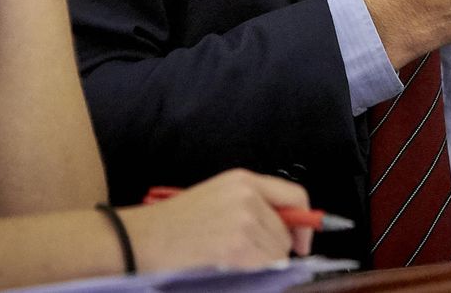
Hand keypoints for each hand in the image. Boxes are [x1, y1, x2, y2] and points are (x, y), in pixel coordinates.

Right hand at [119, 169, 311, 270]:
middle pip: (288, 229)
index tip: (301, 240)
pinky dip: (254, 270)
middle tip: (253, 255)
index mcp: (243, 180)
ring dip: (263, 261)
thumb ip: (252, 204)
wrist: (145, 237)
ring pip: (278, 250)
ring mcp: (243, 220)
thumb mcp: (218, 197)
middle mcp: (248, 195)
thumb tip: (285, 229)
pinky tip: (229, 263)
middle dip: (278, 247)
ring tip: (232, 257)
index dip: (304, 222)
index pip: (295, 195)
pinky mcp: (237, 244)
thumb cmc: (176, 222)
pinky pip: (264, 263)